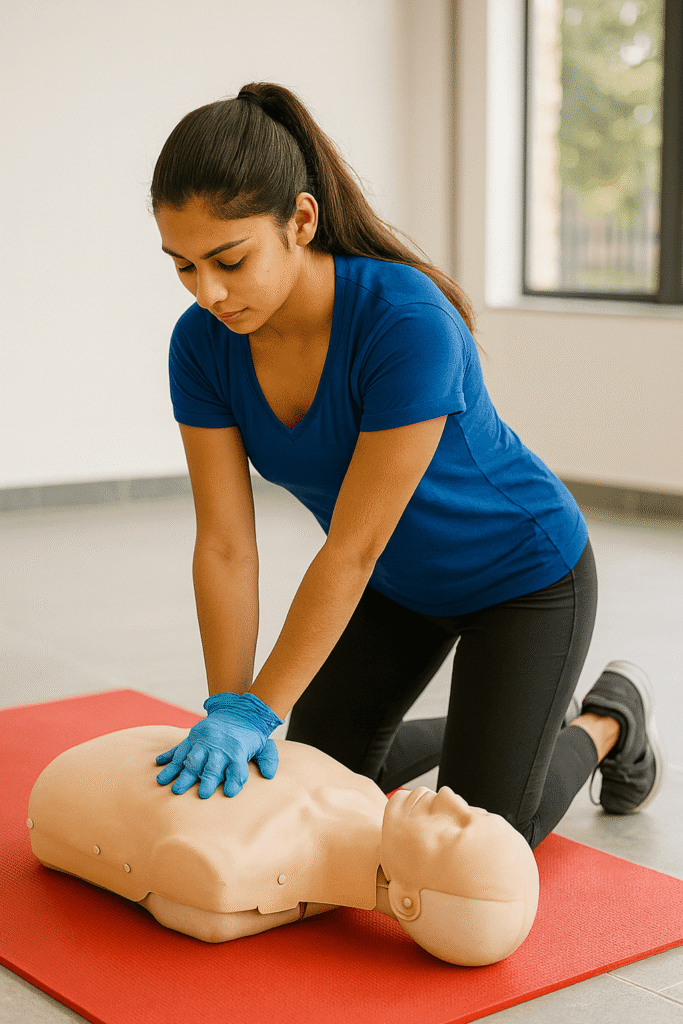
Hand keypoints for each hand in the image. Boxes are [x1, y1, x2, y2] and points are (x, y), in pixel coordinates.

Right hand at [155, 692, 283, 797]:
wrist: (238, 711)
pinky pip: (178, 748)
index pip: (237, 768)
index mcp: (237, 751)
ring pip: (191, 759)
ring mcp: (204, 743)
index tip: (230, 792)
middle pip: (212, 766)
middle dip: (207, 781)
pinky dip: (168, 757)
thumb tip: (270, 775)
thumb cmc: (251, 736)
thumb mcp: (265, 746)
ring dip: (181, 774)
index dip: (235, 780)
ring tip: (172, 786)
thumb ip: (268, 759)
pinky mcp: (193, 738)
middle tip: (201, 795)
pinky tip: (158, 764)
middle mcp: (219, 748)